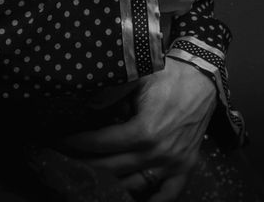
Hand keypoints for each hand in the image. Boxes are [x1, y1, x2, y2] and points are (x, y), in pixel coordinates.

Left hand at [58, 59, 216, 200]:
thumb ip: (112, 91)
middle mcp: (157, 153)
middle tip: (67, 159)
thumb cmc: (168, 75)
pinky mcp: (186, 167)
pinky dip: (153, 201)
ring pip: (135, 185)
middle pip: (113, 168)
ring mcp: (173, 164)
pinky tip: (134, 201)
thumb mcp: (137, 76)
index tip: (61, 141)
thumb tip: (88, 103)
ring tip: (91, 177)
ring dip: (112, 184)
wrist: (202, 78)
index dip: (79, 143)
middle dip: (87, 164)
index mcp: (143, 130)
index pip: (102, 143)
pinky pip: (169, 194)